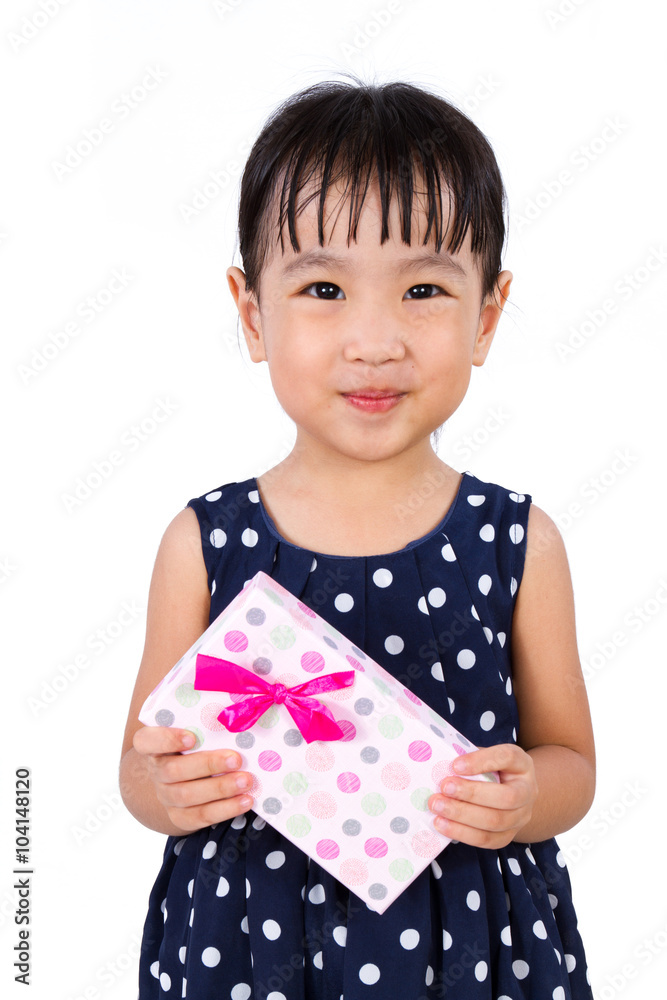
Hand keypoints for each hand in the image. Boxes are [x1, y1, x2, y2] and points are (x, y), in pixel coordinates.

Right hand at [133, 725, 253, 833]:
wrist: (183, 776)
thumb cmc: (196, 741)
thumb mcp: (195, 724)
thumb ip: (206, 713)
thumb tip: (241, 691)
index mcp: (153, 745)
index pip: (147, 740)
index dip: (166, 739)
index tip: (192, 738)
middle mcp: (156, 771)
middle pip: (173, 771)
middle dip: (208, 764)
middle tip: (236, 759)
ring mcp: (166, 796)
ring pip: (187, 796)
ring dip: (220, 788)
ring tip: (246, 780)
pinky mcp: (180, 816)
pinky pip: (200, 816)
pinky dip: (225, 810)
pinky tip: (245, 801)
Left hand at [428, 743, 537, 848]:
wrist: (513, 794)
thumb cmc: (492, 769)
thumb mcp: (487, 756)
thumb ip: (470, 758)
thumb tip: (441, 763)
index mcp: (522, 764)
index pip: (507, 758)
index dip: (481, 761)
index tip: (455, 764)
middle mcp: (527, 791)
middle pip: (506, 797)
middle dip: (471, 793)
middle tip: (444, 787)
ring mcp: (521, 817)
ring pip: (495, 821)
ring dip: (462, 815)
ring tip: (438, 807)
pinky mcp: (507, 836)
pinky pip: (487, 840)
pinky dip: (462, 833)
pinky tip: (442, 824)